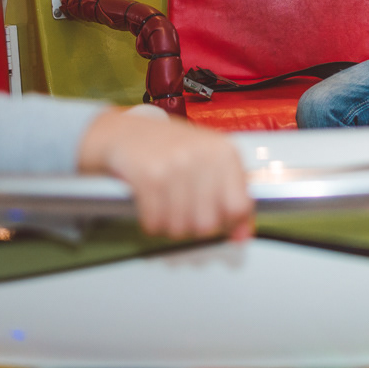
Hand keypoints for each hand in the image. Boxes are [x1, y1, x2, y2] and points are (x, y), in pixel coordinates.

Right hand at [77, 108, 253, 239]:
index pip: (239, 206)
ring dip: (171, 225)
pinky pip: (155, 222)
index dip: (228, 221)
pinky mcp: (149, 176)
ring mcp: (175, 165)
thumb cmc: (170, 147)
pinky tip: (152, 207)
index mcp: (223, 152)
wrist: (126, 132)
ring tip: (167, 207)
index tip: (218, 219)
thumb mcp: (208, 162)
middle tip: (186, 212)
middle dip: (194, 226)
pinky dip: (152, 222)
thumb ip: (231, 196)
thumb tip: (242, 235)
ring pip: (181, 227)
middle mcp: (202, 156)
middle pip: (208, 223)